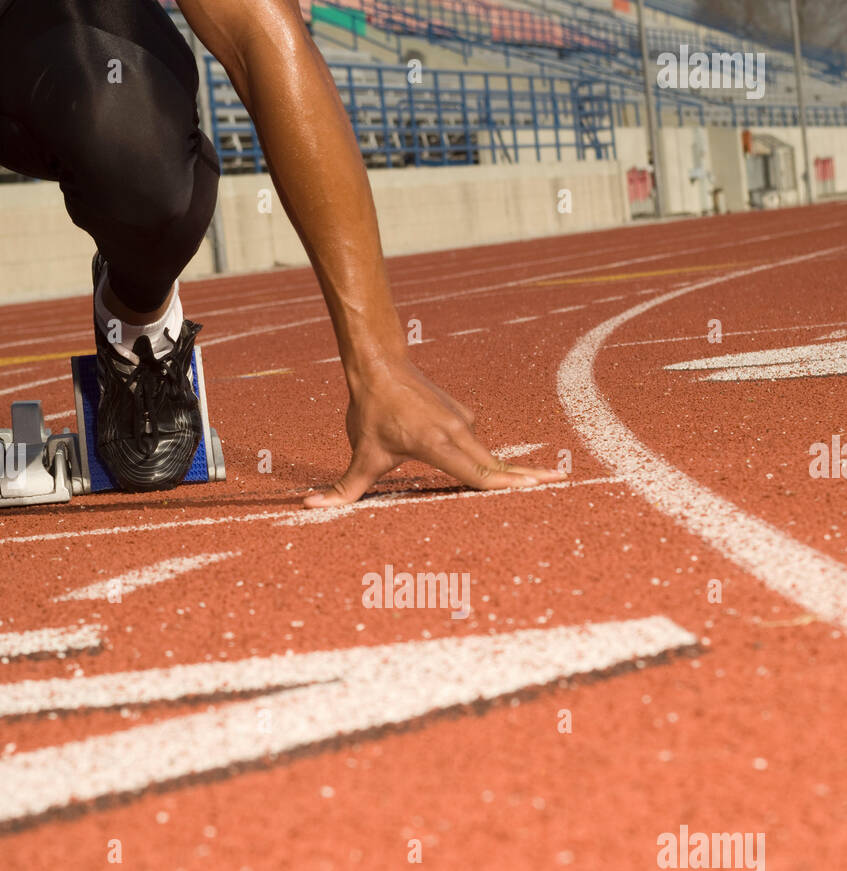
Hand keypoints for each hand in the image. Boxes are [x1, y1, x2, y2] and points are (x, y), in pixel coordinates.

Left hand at [302, 359, 565, 506]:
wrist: (381, 364)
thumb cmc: (371, 411)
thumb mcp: (361, 453)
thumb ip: (343, 489)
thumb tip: (309, 506)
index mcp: (437, 444)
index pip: (478, 473)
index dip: (507, 485)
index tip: (539, 487)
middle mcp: (458, 432)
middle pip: (497, 466)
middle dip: (528, 478)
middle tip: (561, 484)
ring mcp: (465, 423)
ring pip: (486, 459)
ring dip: (504, 476)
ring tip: (544, 482)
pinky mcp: (465, 419)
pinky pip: (478, 449)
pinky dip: (488, 465)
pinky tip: (501, 475)